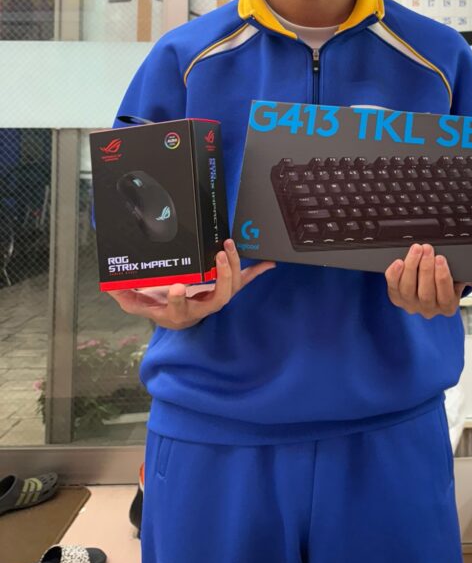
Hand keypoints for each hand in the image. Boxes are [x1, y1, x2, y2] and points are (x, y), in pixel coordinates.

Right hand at [107, 239, 274, 329]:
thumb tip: (111, 288)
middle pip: (219, 299)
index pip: (180, 308)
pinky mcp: (226, 288)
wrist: (179, 316)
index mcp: (180, 312)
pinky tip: (269, 262)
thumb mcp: (141, 305)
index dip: (178, 299)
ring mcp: (217, 298)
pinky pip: (245, 281)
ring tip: (229, 246)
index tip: (176, 286)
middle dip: (222, 277)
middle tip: (219, 255)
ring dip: (235, 267)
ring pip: (232, 288)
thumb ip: (127, 297)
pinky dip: (257, 271)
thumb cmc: (161, 306)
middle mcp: (203, 307)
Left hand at [384, 243, 471, 319]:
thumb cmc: (453, 277)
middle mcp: (428, 309)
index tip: (442, 258)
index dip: (442, 278)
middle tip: (428, 249)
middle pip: (425, 293)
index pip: (445, 296)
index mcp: (448, 306)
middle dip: (425, 269)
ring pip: (408, 289)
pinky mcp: (396, 298)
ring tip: (416, 249)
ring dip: (411, 267)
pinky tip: (398, 262)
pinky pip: (392, 288)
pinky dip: (394, 275)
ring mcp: (411, 305)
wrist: (431, 275)